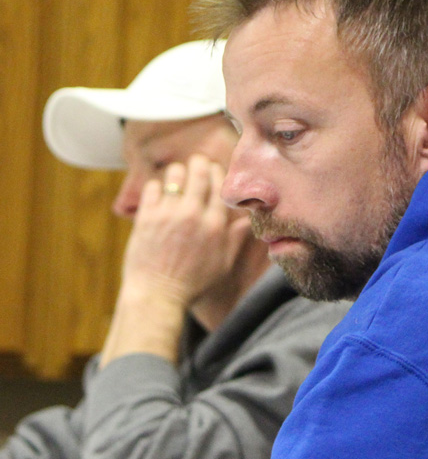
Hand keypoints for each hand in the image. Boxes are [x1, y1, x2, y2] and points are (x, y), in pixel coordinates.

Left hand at [100, 154, 251, 366]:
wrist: (157, 295)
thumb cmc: (193, 284)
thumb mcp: (223, 264)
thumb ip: (237, 238)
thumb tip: (249, 220)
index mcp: (215, 225)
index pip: (220, 184)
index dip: (218, 172)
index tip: (215, 170)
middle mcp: (193, 214)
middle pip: (199, 171)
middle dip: (199, 163)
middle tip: (197, 163)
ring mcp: (168, 213)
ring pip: (175, 174)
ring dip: (178, 173)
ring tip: (177, 178)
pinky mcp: (146, 216)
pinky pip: (152, 187)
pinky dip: (157, 187)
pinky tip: (159, 194)